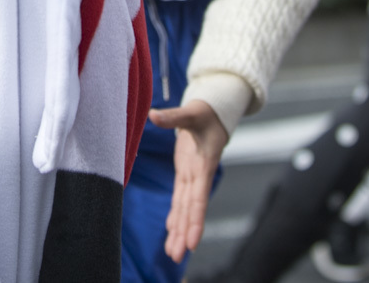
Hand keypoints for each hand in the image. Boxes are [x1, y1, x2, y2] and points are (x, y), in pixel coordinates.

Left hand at [148, 100, 229, 261]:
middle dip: (185, 233)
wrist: (215, 111)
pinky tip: (171, 232)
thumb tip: (153, 115)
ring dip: (179, 230)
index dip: (195, 220)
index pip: (199, 198)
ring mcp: (192, 176)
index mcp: (204, 165)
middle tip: (177, 256)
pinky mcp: (186, 173)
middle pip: (191, 210)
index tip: (192, 242)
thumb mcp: (191, 112)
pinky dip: (176, 215)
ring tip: (173, 254)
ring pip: (185, 209)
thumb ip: (173, 117)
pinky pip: (181, 199)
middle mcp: (198, 176)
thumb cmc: (206, 111)